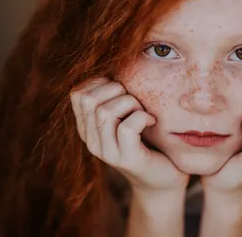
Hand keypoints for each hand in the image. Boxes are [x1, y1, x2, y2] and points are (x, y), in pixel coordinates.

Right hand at [69, 77, 188, 192]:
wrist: (164, 178)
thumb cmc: (148, 139)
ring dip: (130, 103)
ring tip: (142, 111)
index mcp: (86, 126)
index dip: (101, 82)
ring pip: (105, 112)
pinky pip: (127, 127)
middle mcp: (91, 140)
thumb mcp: (126, 113)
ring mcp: (107, 152)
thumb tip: (116, 63)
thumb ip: (114, 95)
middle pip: (89, 99)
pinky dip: (142, 117)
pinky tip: (150, 121)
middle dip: (116, 90)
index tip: (121, 90)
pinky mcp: (127, 159)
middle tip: (134, 100)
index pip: (78, 93)